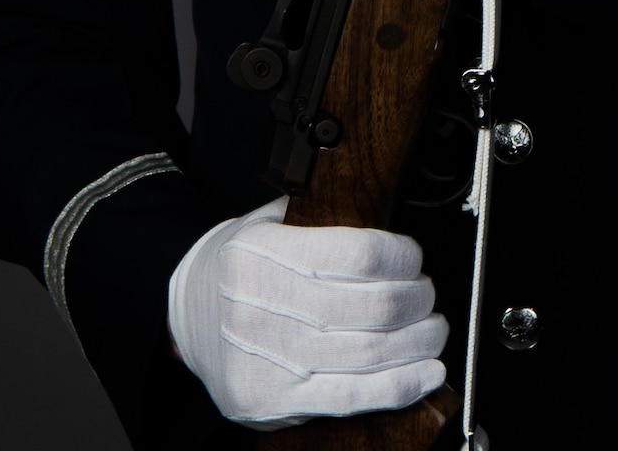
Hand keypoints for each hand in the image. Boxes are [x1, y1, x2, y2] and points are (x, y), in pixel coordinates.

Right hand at [167, 197, 447, 426]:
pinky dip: (399, 386)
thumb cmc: (237, 266)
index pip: (358, 255)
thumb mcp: (266, 221)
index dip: (401, 257)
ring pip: (370, 354)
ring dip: (418, 342)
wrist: (185, 316)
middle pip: (372, 308)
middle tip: (427, 293)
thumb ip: (319, 216)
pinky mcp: (274, 401)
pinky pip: (352, 397)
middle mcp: (260, 308)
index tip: (413, 257)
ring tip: (433, 328)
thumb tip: (388, 221)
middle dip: (417, 300)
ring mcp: (268, 360)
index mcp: (260, 253)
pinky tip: (426, 372)